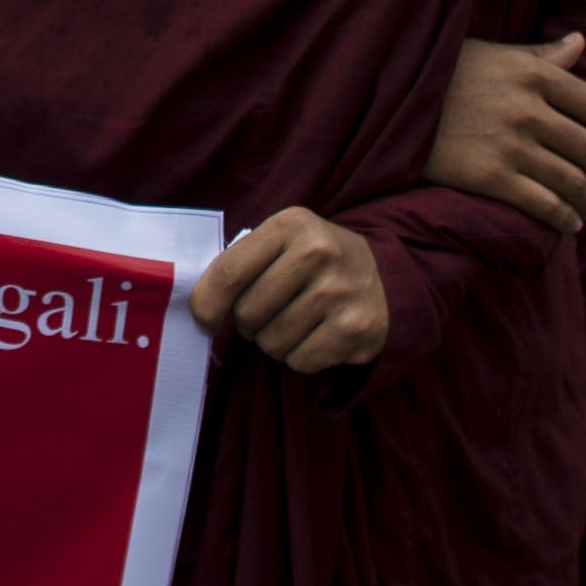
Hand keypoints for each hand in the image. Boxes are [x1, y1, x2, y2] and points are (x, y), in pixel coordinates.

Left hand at [189, 208, 389, 373]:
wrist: (386, 278)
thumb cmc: (314, 263)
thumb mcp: (282, 242)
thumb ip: (241, 262)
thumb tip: (199, 307)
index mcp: (290, 224)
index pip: (228, 272)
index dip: (206, 304)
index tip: (203, 321)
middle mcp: (318, 252)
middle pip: (247, 312)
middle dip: (248, 323)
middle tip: (268, 314)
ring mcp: (340, 291)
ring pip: (271, 341)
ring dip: (275, 342)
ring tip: (296, 322)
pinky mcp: (356, 328)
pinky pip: (300, 360)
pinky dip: (300, 357)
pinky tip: (317, 337)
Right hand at [426, 33, 585, 232]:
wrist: (384, 101)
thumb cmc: (438, 74)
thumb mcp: (489, 54)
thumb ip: (539, 55)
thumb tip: (581, 41)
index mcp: (531, 73)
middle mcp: (527, 108)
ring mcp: (509, 145)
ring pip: (573, 182)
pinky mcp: (490, 178)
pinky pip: (545, 205)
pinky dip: (566, 219)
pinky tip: (570, 224)